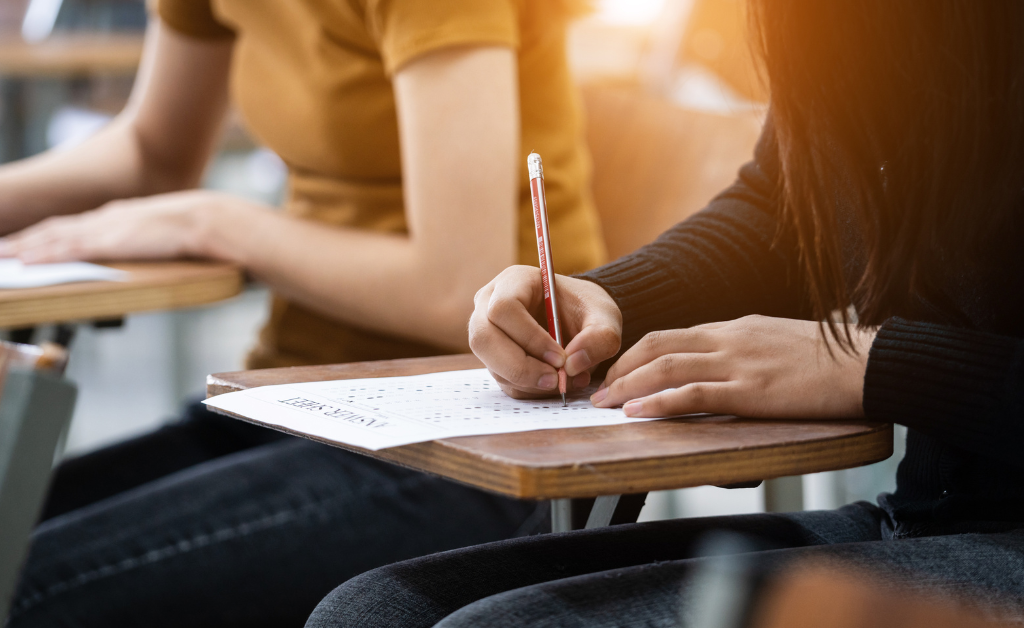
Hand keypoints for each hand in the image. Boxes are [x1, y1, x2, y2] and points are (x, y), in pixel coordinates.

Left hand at [0, 190, 242, 262]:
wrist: (210, 220)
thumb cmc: (201, 230)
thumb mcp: (172, 234)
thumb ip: (156, 240)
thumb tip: (157, 248)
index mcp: (122, 217)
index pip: (76, 227)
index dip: (49, 235)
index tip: (29, 243)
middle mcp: (107, 219)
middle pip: (56, 230)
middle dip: (26, 240)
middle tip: (2, 250)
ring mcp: (106, 229)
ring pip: (53, 238)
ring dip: (24, 247)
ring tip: (2, 256)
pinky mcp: (109, 242)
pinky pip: (66, 250)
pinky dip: (42, 255)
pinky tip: (24, 262)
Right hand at [469, 265, 622, 398]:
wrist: (579, 319)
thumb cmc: (586, 309)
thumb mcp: (605, 316)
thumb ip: (599, 337)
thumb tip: (572, 365)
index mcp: (513, 281)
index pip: (504, 308)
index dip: (529, 337)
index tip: (560, 357)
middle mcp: (489, 305)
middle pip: (484, 339)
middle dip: (521, 367)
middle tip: (556, 380)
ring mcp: (487, 334)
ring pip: (492, 365)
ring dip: (529, 381)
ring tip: (564, 380)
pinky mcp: (493, 359)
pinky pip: (503, 381)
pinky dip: (531, 389)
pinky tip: (555, 381)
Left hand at [591, 315, 874, 418]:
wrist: (868, 362)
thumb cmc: (830, 360)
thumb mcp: (778, 344)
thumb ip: (746, 352)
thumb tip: (723, 369)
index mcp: (735, 327)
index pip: (671, 336)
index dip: (636, 354)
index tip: (617, 372)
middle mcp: (729, 338)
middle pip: (658, 346)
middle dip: (621, 368)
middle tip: (598, 389)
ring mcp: (738, 362)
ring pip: (666, 367)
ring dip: (629, 386)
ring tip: (605, 404)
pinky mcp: (751, 389)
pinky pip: (694, 393)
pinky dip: (659, 401)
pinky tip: (639, 412)